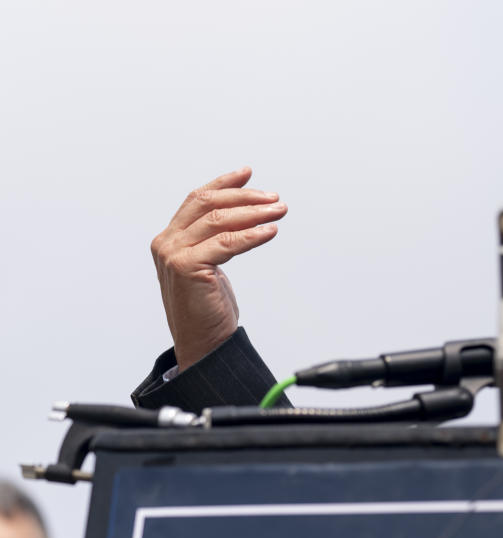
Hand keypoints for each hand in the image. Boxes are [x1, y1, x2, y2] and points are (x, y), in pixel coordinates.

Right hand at [150, 167, 287, 369]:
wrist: (203, 344)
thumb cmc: (208, 309)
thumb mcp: (210, 267)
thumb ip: (214, 241)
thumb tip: (242, 217)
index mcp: (170, 239)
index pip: (197, 200)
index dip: (223, 185)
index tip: (248, 173)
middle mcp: (166, 242)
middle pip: (207, 205)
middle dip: (244, 197)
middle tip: (274, 198)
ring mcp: (173, 254)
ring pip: (218, 221)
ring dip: (253, 213)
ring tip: (279, 210)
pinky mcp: (186, 268)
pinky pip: (226, 244)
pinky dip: (252, 235)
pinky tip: (270, 232)